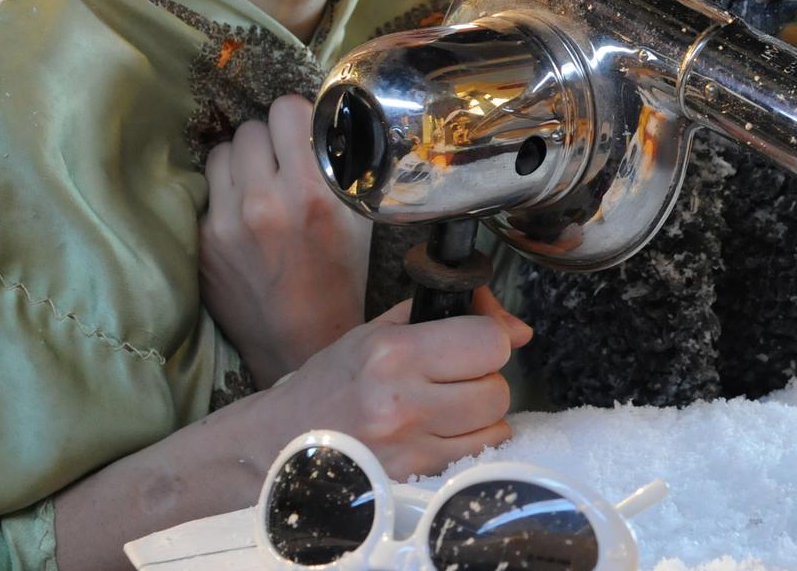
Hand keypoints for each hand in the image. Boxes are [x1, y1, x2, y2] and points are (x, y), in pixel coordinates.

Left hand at [202, 94, 369, 386]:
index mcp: (310, 193)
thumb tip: (324, 121)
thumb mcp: (359, 217)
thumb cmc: (340, 277)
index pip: (286, 109)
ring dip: (240, 163)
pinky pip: (206, 192)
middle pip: (249, 128)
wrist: (301, 342)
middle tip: (281, 165)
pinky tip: (243, 220)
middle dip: (267, 142)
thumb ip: (341, 165)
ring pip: (221, 153)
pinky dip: (225, 197)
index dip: (297, 117)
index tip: (302, 134)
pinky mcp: (201, 243)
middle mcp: (262, 203)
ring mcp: (224, 224)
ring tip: (258, 188)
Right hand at [262, 288, 533, 479]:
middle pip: (497, 389)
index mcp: (392, 354)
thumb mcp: (377, 332)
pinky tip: (438, 434)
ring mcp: (409, 450)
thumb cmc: (331, 383)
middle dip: (484, 379)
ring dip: (480, 416)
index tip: (474, 341)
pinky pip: (475, 457)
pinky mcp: (414, 482)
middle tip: (453, 378)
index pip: (488, 342)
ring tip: (444, 408)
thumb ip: (447, 315)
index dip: (490, 337)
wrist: (278, 443)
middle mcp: (402, 404)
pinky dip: (469, 444)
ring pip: (495, 426)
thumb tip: (517, 329)